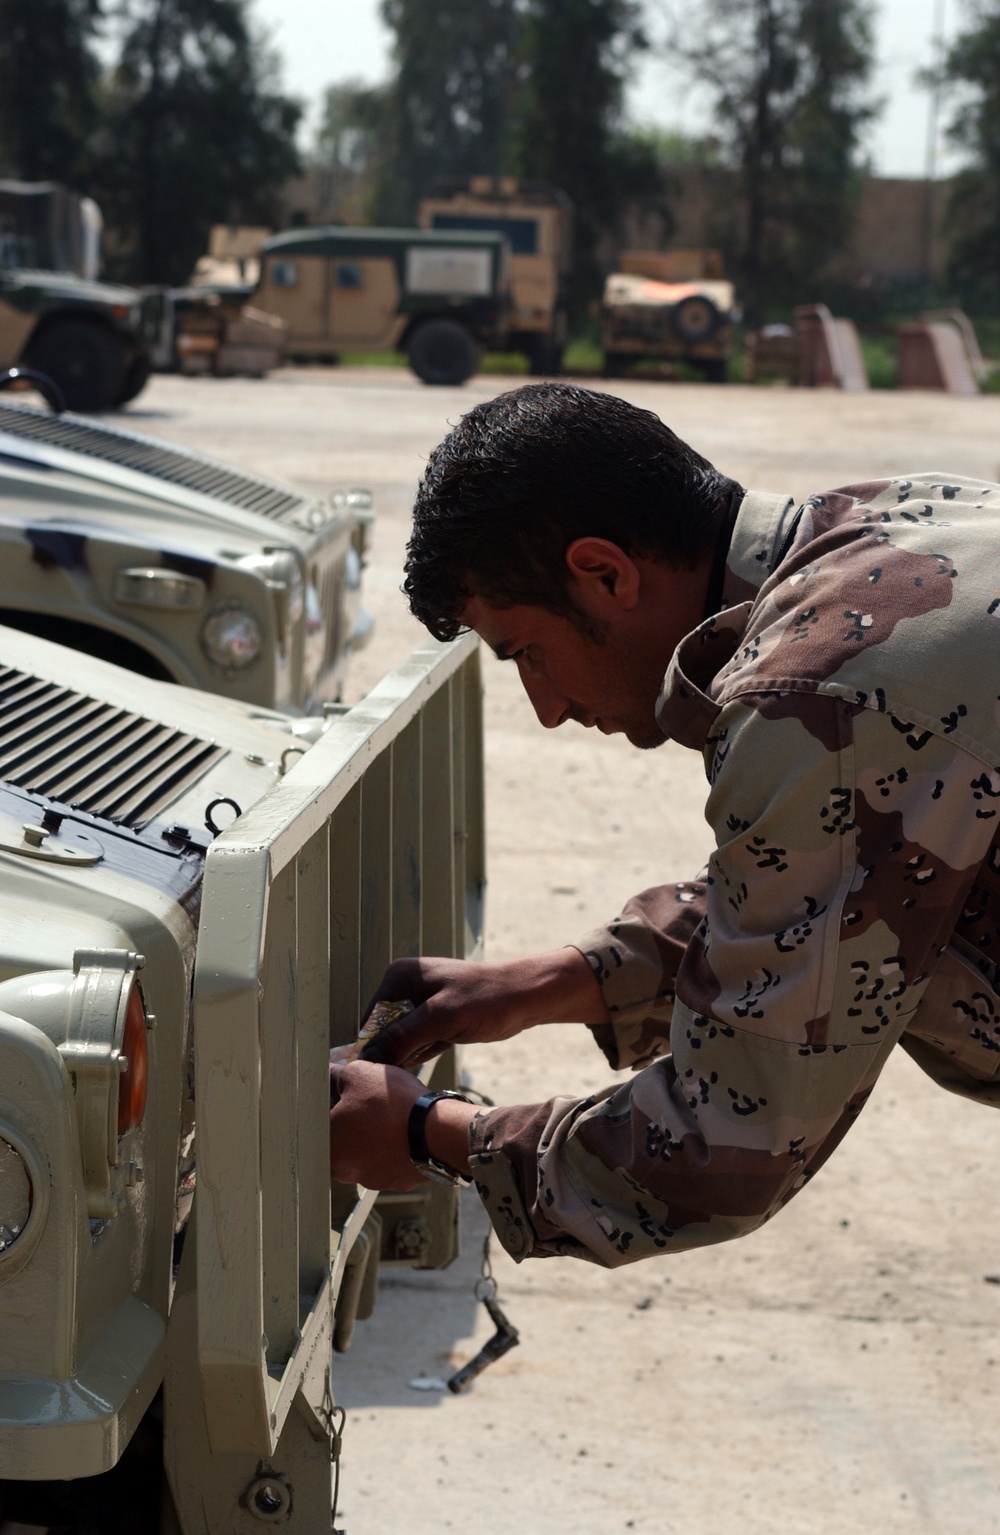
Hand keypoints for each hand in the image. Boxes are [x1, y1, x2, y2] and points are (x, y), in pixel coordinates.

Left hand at [328, 1060, 477, 1188]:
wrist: (433, 1132)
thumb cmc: (391, 1104)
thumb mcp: (358, 1074)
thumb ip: (336, 1074)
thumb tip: (328, 1072)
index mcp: (326, 1145)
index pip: (321, 1122)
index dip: (335, 1104)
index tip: (350, 1094)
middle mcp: (342, 1170)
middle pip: (343, 1139)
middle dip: (354, 1122)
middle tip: (372, 1104)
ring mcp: (370, 1179)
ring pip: (366, 1152)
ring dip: (374, 1137)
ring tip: (392, 1117)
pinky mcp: (395, 1183)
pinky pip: (389, 1162)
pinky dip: (393, 1149)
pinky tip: (404, 1131)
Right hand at [359, 947, 608, 1069]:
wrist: (527, 997)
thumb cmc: (487, 999)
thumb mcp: (441, 1018)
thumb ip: (403, 1036)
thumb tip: (368, 1057)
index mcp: (400, 976)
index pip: (372, 1017)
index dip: (373, 1046)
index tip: (375, 1074)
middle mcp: (406, 987)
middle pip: (384, 1029)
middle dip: (392, 1052)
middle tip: (398, 1077)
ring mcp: (422, 1004)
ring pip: (402, 1039)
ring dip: (408, 1056)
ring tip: (421, 1065)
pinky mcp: (437, 1020)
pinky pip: (418, 1043)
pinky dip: (422, 1055)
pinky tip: (432, 1059)